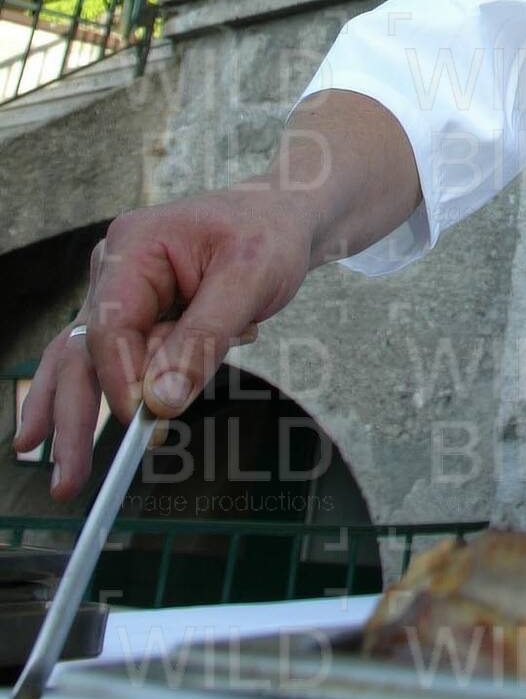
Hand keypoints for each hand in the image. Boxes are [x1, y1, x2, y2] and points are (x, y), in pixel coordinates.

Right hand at [13, 189, 315, 499]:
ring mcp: (120, 295)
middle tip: (67, 481)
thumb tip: (160, 403)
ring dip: (78, 417)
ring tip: (66, 476)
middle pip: (81, 351)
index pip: (110, 326)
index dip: (122, 379)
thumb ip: (204, 338)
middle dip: (71, 416)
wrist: (285, 217)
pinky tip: (104, 429)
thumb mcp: (249, 279)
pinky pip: (120, 364)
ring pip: (87, 364)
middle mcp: (113, 270)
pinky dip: (126, 393)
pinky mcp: (136, 318)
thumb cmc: (269, 236)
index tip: (143, 421)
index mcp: (133, 245)